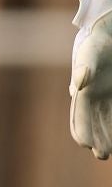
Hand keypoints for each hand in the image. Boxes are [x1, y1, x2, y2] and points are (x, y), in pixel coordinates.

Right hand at [71, 0, 111, 158]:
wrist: (108, 31)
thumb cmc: (99, 41)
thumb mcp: (92, 52)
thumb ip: (85, 67)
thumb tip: (79, 85)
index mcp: (82, 89)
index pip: (80, 114)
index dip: (82, 129)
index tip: (86, 144)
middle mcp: (92, 95)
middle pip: (92, 122)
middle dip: (96, 139)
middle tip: (102, 155)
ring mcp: (105, 94)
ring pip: (105, 120)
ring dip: (106, 136)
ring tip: (108, 152)